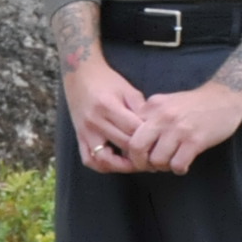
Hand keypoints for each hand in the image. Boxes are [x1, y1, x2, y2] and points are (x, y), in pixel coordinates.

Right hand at [63, 59, 149, 173]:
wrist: (80, 75)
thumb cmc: (106, 80)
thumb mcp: (128, 89)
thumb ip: (141, 109)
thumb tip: (155, 130)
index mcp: (108, 107)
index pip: (133, 130)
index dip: (150, 139)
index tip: (162, 144)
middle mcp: (95, 121)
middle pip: (123, 145)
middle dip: (142, 154)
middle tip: (156, 158)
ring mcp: (85, 131)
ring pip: (103, 159)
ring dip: (121, 166)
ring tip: (136, 165)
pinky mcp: (79, 137)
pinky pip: (89, 159)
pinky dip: (102, 166)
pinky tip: (115, 164)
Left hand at [129, 82, 241, 173]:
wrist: (226, 95)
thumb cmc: (195, 104)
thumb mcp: (166, 103)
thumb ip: (149, 118)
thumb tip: (132, 143)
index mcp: (152, 107)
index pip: (129, 133)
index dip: (130, 149)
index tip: (138, 156)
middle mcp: (162, 117)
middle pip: (136, 147)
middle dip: (139, 163)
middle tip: (149, 166)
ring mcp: (179, 129)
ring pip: (157, 160)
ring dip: (162, 168)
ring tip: (170, 164)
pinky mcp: (195, 140)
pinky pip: (178, 164)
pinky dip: (178, 169)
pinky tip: (183, 165)